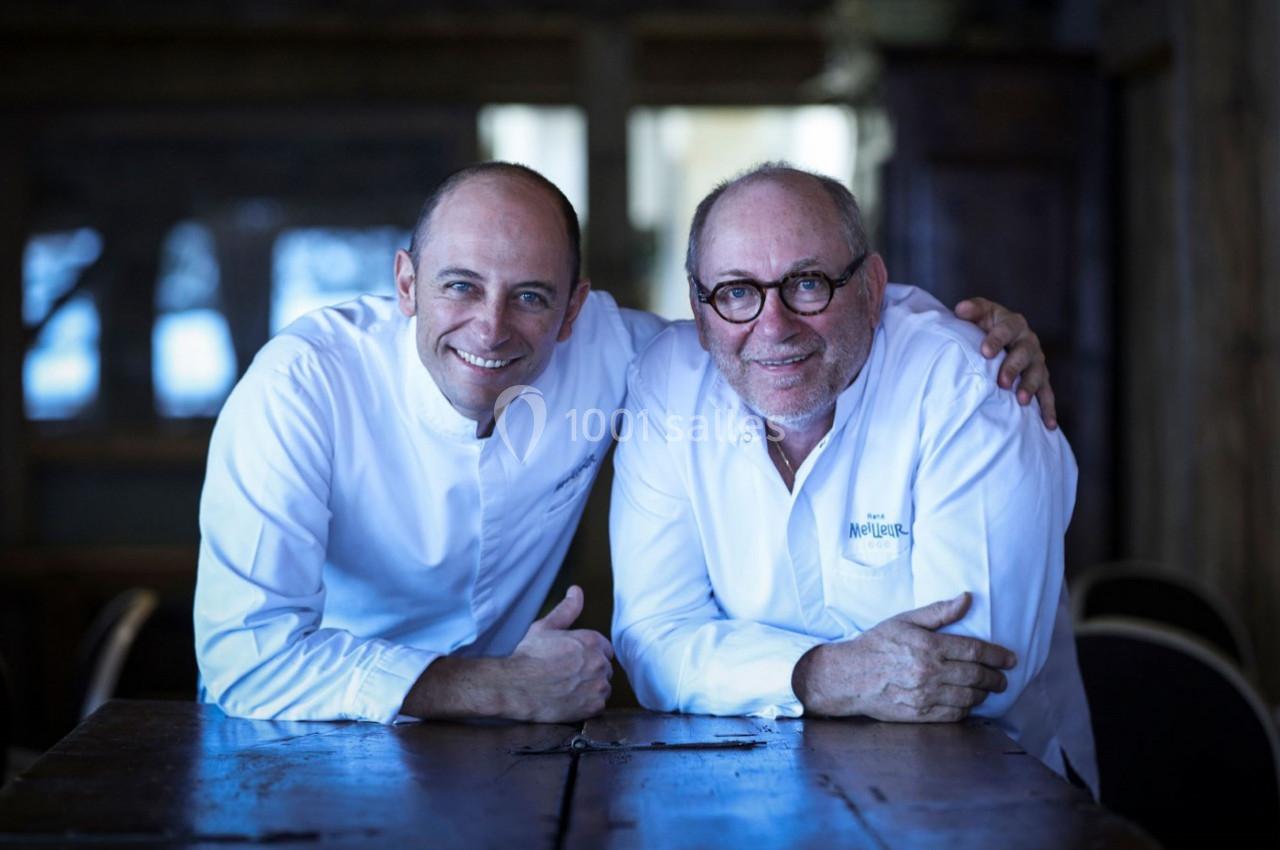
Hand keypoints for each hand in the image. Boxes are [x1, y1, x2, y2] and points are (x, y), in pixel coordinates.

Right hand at [504, 585, 613, 721]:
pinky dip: (588, 704)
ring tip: (569, 688)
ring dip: (591, 687)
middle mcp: (599, 663)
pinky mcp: (593, 706)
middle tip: (568, 675)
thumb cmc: (528, 657)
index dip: (589, 654)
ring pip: (603, 686)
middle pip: (604, 667)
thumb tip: (576, 591)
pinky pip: (598, 704)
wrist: (516, 687)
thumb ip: (566, 609)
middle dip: (590, 670)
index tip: (575, 660)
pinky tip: (570, 700)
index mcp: (591, 641)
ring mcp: (597, 686)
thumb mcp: (545, 627)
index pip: (604, 648)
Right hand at [791, 592, 1015, 721]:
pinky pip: (954, 714)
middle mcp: (929, 672)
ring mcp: (925, 695)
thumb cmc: (876, 645)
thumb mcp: (904, 620)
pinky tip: (968, 702)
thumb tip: (967, 599)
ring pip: (968, 697)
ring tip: (987, 689)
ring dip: (983, 693)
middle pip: (975, 676)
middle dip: (995, 677)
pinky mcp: (920, 714)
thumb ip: (938, 612)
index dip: (997, 656)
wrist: (848, 676)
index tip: (1011, 659)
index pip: (974, 651)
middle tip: (1003, 678)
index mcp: (928, 646)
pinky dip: (967, 709)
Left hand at [953, 297, 1056, 428]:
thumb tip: (960, 310)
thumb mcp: (980, 314)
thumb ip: (972, 311)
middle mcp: (1028, 341)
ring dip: (1030, 388)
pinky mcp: (1041, 379)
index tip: (985, 352)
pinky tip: (1048, 426)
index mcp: (1013, 323)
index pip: (1007, 329)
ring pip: (1037, 374)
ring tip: (1021, 401)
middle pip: (1025, 353)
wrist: (999, 337)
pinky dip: (1048, 409)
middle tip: (1002, 382)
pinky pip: (1047, 394)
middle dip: (1013, 368)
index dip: (997, 339)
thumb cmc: (985, 325)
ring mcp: (1037, 361)